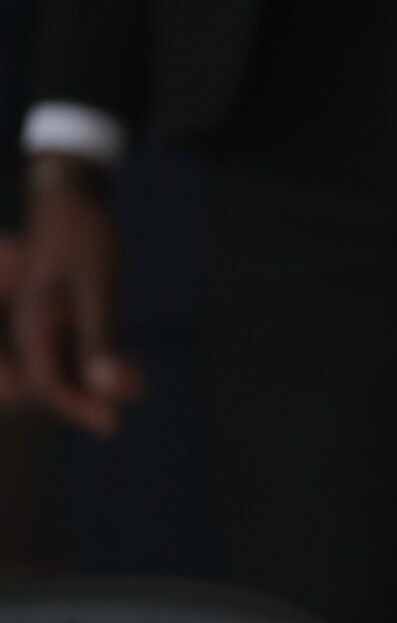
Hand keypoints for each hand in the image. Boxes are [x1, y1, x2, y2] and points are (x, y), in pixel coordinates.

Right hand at [7, 162, 144, 434]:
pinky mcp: (63, 313)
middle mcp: (33, 327)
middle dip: (88, 398)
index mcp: (32, 323)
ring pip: (68, 367)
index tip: (113, 424)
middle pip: (54, 380)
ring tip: (138, 385)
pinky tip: (131, 366)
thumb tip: (107, 387)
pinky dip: (101, 360)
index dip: (77, 407)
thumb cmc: (82, 236)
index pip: (46, 383)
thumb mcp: (96, 287)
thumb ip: (100, 337)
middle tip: (127, 407)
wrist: (72, 198)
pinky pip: (76, 349)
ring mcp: (47, 321)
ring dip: (98, 381)